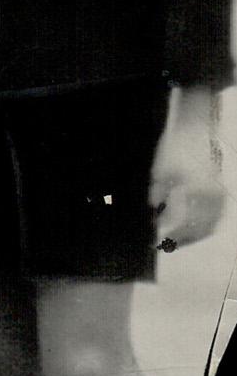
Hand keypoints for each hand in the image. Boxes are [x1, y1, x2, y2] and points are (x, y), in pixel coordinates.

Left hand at [152, 104, 225, 251]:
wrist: (194, 131)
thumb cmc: (172, 150)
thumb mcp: (158, 173)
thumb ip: (156, 196)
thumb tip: (154, 215)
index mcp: (192, 191)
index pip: (178, 221)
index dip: (165, 231)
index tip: (154, 237)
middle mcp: (209, 196)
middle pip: (194, 228)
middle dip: (178, 238)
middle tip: (163, 244)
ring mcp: (217, 196)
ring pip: (207, 226)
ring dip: (191, 236)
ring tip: (176, 241)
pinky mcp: (220, 194)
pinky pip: (214, 218)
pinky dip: (203, 227)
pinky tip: (192, 231)